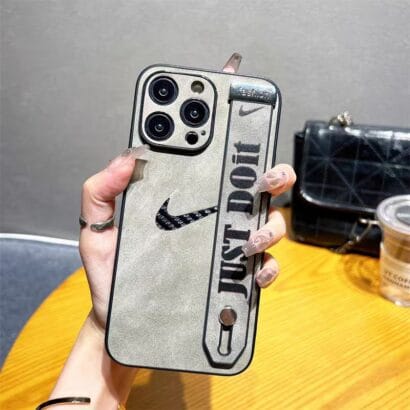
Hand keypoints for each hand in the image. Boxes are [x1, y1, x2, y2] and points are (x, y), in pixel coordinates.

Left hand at [79, 54, 295, 330]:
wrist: (122, 323)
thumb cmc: (113, 273)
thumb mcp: (98, 229)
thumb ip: (101, 192)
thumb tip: (126, 157)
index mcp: (183, 200)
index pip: (210, 163)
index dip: (228, 134)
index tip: (240, 110)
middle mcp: (210, 219)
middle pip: (251, 190)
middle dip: (272, 174)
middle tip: (266, 176)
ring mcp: (224, 249)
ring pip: (266, 225)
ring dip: (270, 224)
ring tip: (249, 237)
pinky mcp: (232, 280)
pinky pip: (262, 268)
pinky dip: (268, 267)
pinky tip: (254, 268)